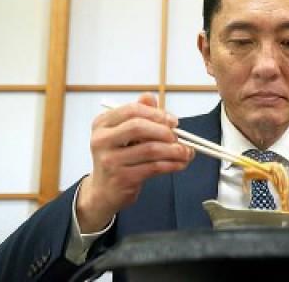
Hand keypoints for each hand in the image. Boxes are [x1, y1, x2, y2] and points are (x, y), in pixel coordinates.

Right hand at [76, 93, 193, 232]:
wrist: (104, 191)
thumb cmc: (118, 158)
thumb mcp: (125, 134)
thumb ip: (139, 114)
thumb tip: (150, 97)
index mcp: (102, 123)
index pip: (132, 110)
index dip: (157, 114)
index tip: (173, 121)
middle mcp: (102, 140)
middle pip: (138, 127)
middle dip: (164, 131)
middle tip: (178, 137)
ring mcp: (110, 160)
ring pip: (150, 149)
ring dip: (174, 150)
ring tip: (186, 152)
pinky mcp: (122, 178)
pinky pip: (154, 167)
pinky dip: (172, 164)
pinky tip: (180, 164)